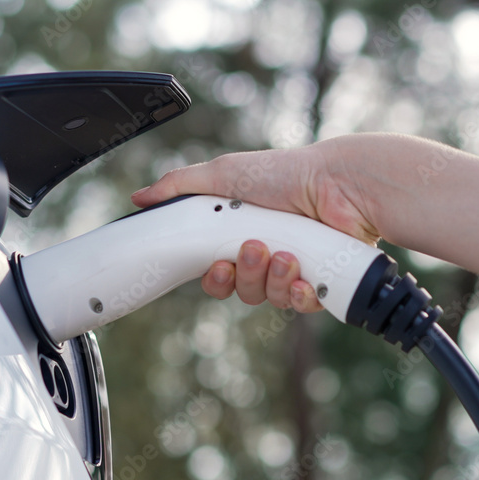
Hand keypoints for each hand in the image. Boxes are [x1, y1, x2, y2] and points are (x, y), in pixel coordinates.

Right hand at [131, 139, 380, 311]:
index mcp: (242, 236)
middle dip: (244, 274)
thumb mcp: (223, 173)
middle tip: (254, 248)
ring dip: (272, 278)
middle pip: (242, 290)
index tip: (217, 266)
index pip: (218, 275)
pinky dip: (299, 293)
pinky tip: (303, 275)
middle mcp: (268, 255)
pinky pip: (302, 306)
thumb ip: (178, 186)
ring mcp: (297, 270)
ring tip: (286, 252)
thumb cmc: (286, 174)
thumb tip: (139, 197)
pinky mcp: (324, 282)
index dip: (215, 279)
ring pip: (270, 298)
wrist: (339, 182)